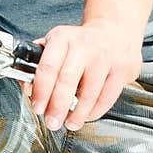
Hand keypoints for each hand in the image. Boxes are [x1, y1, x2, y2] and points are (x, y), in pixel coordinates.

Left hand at [27, 19, 141, 131]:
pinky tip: (86, 115)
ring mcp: (106, 58)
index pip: (47, 67)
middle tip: (52, 122)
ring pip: (89, 94)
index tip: (38, 107)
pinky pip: (107, 98)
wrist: (115, 29)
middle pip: (67, 82)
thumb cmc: (81, 42)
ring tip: (69, 123)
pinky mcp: (123, 69)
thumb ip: (39, 63)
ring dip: (77, 115)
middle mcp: (85, 46)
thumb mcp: (56, 42)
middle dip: (57, 107)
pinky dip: (95, 112)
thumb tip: (29, 88)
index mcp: (63, 38)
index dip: (41, 91)